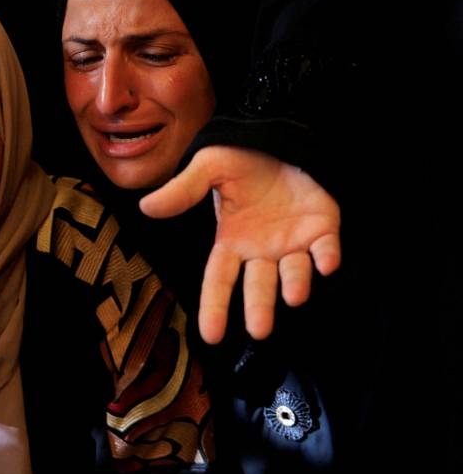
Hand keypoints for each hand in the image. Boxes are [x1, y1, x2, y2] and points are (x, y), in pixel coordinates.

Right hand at [139, 146, 340, 344]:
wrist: (280, 138)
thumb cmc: (241, 159)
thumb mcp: (209, 168)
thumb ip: (183, 191)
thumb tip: (146, 207)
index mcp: (231, 242)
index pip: (219, 280)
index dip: (215, 306)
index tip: (211, 335)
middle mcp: (261, 251)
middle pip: (259, 286)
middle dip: (259, 308)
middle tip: (259, 330)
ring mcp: (293, 244)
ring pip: (294, 273)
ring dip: (295, 285)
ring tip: (293, 296)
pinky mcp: (322, 231)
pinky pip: (326, 249)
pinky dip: (327, 258)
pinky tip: (327, 264)